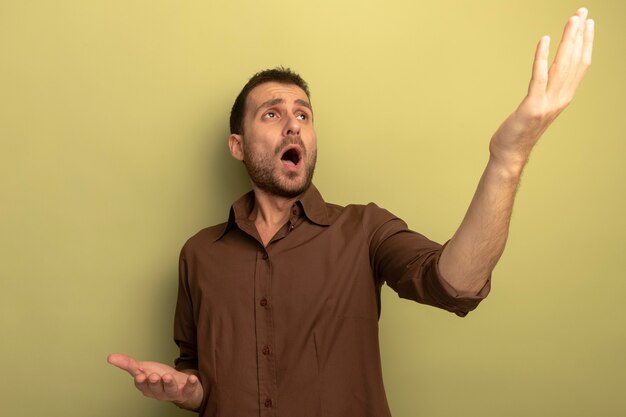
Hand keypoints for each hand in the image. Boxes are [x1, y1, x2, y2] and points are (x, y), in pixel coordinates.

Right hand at [107, 353, 202, 410]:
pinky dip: (191, 384)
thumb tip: (110, 357)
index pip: (142, 384)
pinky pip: (188, 390)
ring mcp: (172, 392)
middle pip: (155, 389)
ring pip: (170, 390)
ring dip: (169, 384)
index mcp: (147, 387)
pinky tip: (192, 378)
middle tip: (154, 376)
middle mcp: (158, 392)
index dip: (141, 381)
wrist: (179, 384)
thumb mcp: (143, 368)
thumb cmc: (158, 377)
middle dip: (154, 383)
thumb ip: (128, 364)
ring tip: (168, 377)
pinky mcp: (186, 391)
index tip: (139, 375)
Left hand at [490, 8, 594, 171]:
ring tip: (571, 20)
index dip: (586, 43)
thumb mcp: (538, 107)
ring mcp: (547, 103)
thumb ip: (545, 92)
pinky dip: (541, 58)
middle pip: (574, 61)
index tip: (588, 23)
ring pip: (562, 66)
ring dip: (567, 41)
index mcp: (563, 98)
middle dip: (580, 34)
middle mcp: (560, 99)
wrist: (510, 154)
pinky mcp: (531, 106)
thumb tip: (546, 73)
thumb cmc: (519, 131)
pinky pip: (538, 77)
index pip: (580, 65)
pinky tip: (544, 40)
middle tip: (582, 12)